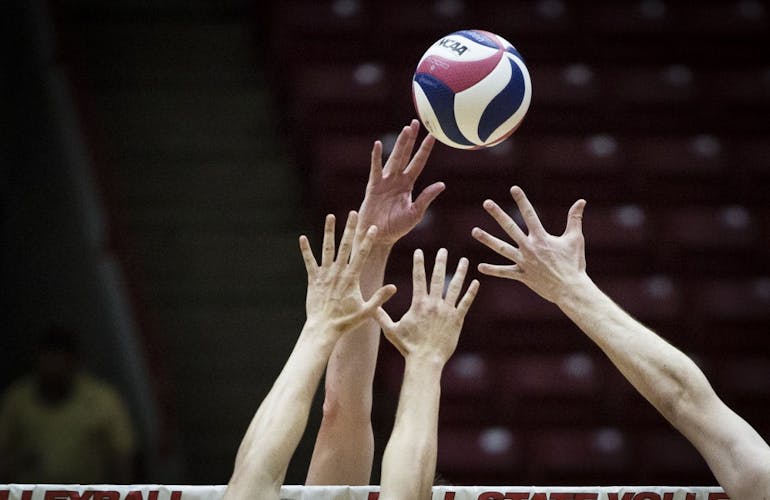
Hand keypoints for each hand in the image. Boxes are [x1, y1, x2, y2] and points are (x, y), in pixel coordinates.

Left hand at [299, 211, 396, 336]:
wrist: (323, 329)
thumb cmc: (346, 322)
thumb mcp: (366, 311)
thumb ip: (379, 298)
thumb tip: (394, 288)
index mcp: (351, 278)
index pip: (361, 254)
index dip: (367, 240)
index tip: (372, 227)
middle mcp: (338, 273)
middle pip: (344, 246)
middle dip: (349, 229)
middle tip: (352, 213)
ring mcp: (324, 275)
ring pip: (327, 249)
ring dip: (328, 232)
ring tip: (330, 216)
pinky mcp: (313, 280)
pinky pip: (309, 262)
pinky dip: (305, 250)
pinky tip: (302, 238)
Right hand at [357, 119, 444, 246]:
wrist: (379, 236)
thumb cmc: (397, 228)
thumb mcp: (415, 212)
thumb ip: (426, 197)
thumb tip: (442, 184)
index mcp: (408, 185)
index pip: (418, 163)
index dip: (425, 149)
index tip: (433, 135)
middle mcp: (397, 179)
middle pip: (406, 155)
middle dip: (411, 139)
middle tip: (416, 123)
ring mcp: (385, 181)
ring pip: (394, 158)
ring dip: (400, 144)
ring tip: (406, 130)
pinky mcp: (374, 186)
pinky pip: (376, 169)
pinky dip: (377, 157)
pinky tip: (378, 145)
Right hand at [375, 248, 479, 363]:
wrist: (426, 360)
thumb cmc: (408, 346)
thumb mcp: (391, 330)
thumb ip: (381, 316)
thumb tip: (370, 307)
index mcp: (419, 303)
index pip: (418, 278)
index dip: (418, 263)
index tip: (419, 251)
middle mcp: (434, 304)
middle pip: (438, 277)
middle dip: (440, 262)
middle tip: (443, 250)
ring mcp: (447, 311)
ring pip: (454, 287)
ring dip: (459, 272)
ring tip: (463, 261)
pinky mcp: (457, 320)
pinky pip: (465, 303)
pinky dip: (471, 292)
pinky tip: (476, 282)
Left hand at [471, 185, 586, 303]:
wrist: (571, 289)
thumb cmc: (574, 264)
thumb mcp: (575, 239)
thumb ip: (575, 219)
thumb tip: (581, 201)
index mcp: (542, 238)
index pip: (530, 215)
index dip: (522, 201)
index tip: (513, 189)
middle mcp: (530, 248)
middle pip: (510, 228)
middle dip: (498, 214)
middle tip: (486, 203)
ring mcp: (524, 262)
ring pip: (502, 249)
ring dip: (487, 239)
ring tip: (474, 231)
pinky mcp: (522, 276)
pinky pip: (504, 273)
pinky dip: (493, 270)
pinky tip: (480, 267)